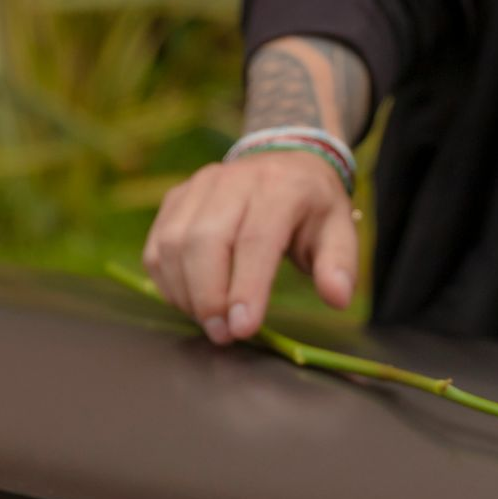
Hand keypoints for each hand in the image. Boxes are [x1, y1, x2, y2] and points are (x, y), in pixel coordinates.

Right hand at [142, 151, 356, 343]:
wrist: (283, 162)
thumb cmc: (312, 209)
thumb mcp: (339, 231)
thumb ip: (339, 265)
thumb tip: (337, 298)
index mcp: (279, 188)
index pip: (255, 240)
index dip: (246, 288)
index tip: (243, 329)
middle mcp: (232, 180)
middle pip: (204, 241)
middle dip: (209, 297)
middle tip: (223, 336)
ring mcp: (197, 187)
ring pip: (174, 244)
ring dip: (186, 294)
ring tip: (210, 323)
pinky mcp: (174, 199)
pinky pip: (158, 247)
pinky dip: (168, 283)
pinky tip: (190, 302)